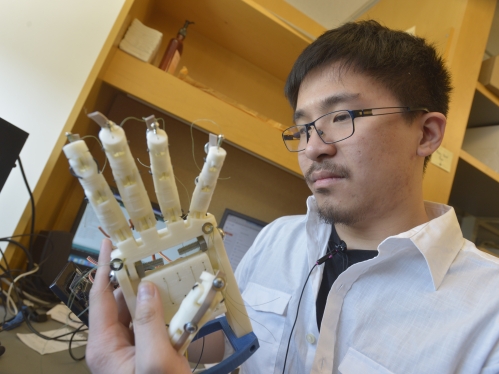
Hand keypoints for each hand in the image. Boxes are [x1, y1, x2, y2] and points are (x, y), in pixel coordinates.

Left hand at [86, 239, 190, 373]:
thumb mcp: (154, 361)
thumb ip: (149, 322)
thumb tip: (146, 288)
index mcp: (104, 345)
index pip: (99, 297)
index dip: (103, 267)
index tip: (109, 243)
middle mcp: (114, 345)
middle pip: (121, 301)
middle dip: (136, 278)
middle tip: (152, 255)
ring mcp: (133, 349)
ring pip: (140, 311)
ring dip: (155, 293)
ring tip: (168, 272)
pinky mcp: (149, 353)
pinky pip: (155, 324)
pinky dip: (167, 310)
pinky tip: (181, 299)